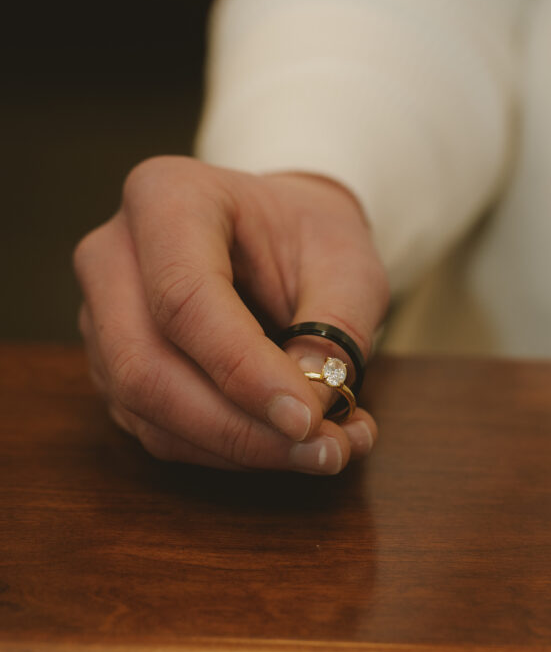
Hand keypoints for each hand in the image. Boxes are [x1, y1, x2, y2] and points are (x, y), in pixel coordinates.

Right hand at [73, 156, 389, 473]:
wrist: (280, 235)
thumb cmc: (310, 238)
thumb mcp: (348, 266)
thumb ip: (335, 332)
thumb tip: (307, 414)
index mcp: (166, 198)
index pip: (184, 299)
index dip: (243, 372)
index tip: (308, 420)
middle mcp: (113, 255)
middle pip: (147, 367)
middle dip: (240, 429)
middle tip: (324, 452)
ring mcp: (101, 317)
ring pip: (148, 412)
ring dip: (240, 450)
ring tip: (326, 450)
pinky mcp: (112, 368)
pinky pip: (157, 431)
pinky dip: (227, 453)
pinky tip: (287, 447)